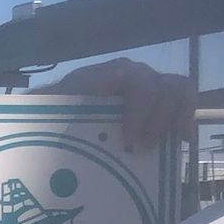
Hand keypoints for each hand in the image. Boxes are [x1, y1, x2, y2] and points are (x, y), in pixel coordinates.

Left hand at [40, 58, 194, 150]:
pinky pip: (184, 99)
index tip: (130, 141)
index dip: (138, 110)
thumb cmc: (52, 115)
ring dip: (172, 118)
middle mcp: (130, 74)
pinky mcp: (159, 100)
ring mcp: (147, 84)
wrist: (58, 116)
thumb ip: (47, 107)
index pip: (133, 80)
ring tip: (160, 145)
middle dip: (155, 120)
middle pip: (160, 87)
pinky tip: (181, 140)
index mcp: (103, 75)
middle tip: (141, 149)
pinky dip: (186, 117)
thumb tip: (37, 105)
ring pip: (178, 88)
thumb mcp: (46, 111)